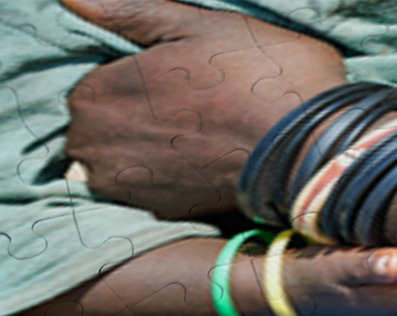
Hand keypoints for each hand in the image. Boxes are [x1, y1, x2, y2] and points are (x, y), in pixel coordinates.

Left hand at [62, 0, 346, 218]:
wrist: (309, 148)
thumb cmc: (254, 75)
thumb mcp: (193, 24)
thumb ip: (127, 12)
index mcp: (97, 96)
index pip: (88, 87)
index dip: (125, 79)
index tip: (164, 77)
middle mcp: (98, 150)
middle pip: (95, 130)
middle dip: (126, 117)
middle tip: (182, 105)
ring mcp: (128, 189)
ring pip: (116, 163)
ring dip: (140, 150)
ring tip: (189, 133)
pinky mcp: (160, 214)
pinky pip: (145, 191)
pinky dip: (162, 177)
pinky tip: (197, 160)